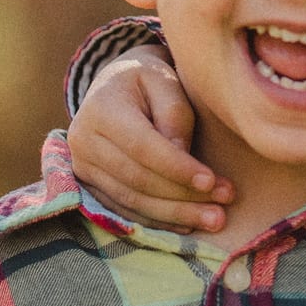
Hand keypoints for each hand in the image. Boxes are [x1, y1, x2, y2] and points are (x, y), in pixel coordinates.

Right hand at [68, 44, 231, 231]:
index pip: (142, 146)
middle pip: (137, 179)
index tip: (211, 181)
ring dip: (174, 215)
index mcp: (101, 108)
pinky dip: (157, 220)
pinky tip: (187, 224)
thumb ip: (175, 118)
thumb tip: (182, 162)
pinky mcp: (89, 184)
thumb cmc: (149, 81)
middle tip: (223, 208)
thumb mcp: (166, 82)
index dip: (177, 168)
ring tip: (213, 219)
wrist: (116, 85)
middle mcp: (83, 139)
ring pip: (131, 200)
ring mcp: (82, 165)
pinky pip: (124, 210)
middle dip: (183, 197)